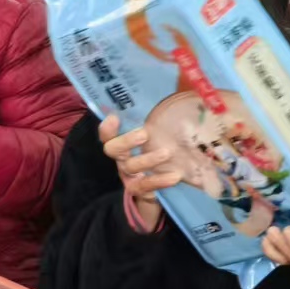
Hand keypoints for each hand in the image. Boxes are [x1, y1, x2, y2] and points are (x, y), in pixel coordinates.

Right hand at [98, 114, 182, 229]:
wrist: (160, 187)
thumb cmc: (159, 153)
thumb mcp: (159, 137)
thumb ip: (162, 121)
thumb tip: (182, 98)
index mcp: (123, 143)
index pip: (108, 134)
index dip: (107, 128)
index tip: (114, 117)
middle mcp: (121, 158)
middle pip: (112, 149)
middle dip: (126, 141)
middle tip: (144, 134)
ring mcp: (127, 175)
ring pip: (130, 166)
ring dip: (148, 159)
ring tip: (167, 152)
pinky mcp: (137, 190)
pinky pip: (145, 185)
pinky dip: (160, 180)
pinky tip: (175, 176)